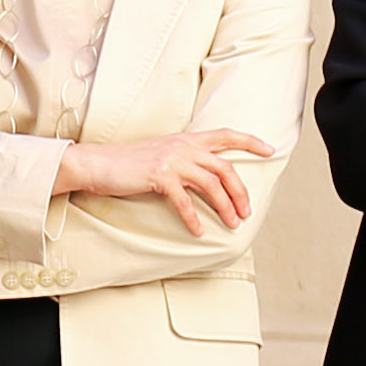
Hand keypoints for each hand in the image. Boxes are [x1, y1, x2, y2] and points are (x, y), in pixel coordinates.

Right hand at [62, 127, 272, 235]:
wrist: (96, 163)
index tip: (269, 149)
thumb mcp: (160, 154)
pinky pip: (184, 201)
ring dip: (225, 206)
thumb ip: (183, 159)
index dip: (250, 141)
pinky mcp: (159, 176)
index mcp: (186, 139)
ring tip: (231, 223)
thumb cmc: (126, 163)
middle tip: (246, 211)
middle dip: (240, 191)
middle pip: (225, 167)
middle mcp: (183, 146)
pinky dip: (193, 218)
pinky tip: (197, 231)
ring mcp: (172, 160)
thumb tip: (203, 178)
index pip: (226, 134)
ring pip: (211, 184)